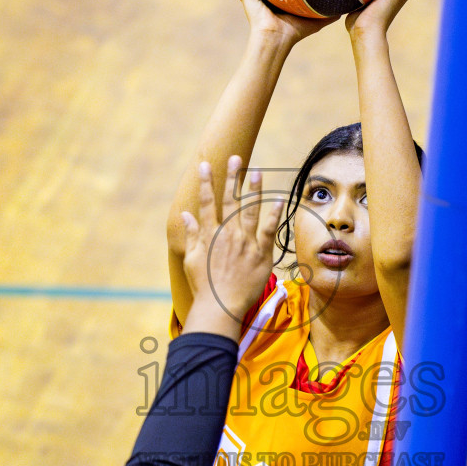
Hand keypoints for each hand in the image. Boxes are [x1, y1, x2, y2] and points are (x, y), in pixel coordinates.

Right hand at [178, 156, 282, 337]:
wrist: (219, 307)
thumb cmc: (203, 286)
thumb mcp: (192, 259)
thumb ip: (192, 235)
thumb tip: (186, 215)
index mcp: (210, 235)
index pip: (207, 203)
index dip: (206, 182)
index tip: (205, 164)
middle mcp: (228, 234)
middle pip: (230, 201)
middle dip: (233, 178)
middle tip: (236, 158)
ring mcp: (246, 242)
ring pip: (250, 210)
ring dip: (254, 189)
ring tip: (257, 171)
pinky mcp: (261, 254)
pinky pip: (270, 230)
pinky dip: (274, 214)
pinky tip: (279, 199)